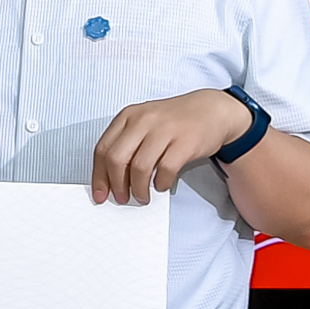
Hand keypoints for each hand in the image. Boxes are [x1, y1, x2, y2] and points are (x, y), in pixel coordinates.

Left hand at [91, 90, 248, 207]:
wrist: (211, 110)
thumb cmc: (174, 122)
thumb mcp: (144, 124)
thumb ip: (126, 145)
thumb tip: (111, 180)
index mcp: (128, 116)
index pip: (103, 149)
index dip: (99, 176)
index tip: (100, 194)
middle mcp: (144, 120)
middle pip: (117, 159)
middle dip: (116, 185)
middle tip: (122, 198)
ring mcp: (165, 130)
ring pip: (140, 167)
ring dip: (138, 189)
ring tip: (142, 196)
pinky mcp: (185, 142)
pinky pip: (165, 170)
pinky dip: (160, 183)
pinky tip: (161, 184)